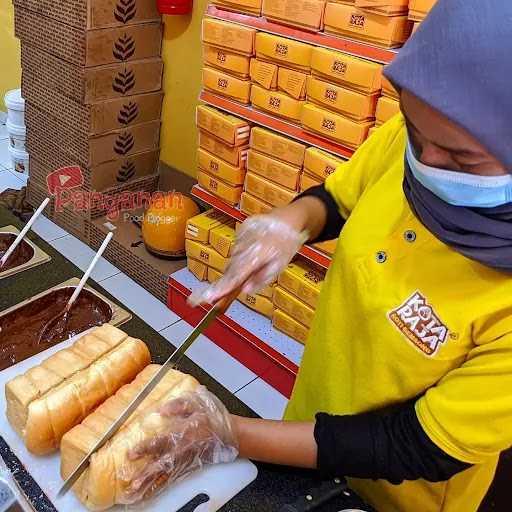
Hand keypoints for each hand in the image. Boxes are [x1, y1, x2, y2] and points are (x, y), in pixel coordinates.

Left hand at [125, 387, 237, 500]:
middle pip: (163, 463)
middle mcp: (185, 449)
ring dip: (152, 483)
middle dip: (147, 473)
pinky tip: (150, 490)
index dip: (148, 447)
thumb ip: (179, 405)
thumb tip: (162, 410)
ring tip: (136, 490)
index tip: (132, 452)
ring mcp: (188, 460)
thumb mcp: (198, 403)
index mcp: (186, 432)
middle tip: (132, 482)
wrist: (232, 434)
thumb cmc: (214, 417)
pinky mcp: (190, 466)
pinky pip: (174, 476)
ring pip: (167, 473)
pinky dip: (161, 484)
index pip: (163, 441)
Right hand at [189, 211, 308, 305]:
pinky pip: (236, 247)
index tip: (207, 297)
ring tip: (255, 261)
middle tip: (225, 287)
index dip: (221, 288)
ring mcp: (242, 235)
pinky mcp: (240, 229)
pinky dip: (242, 253)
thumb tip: (245, 290)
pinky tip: (254, 250)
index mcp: (259, 255)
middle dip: (229, 280)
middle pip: (231, 268)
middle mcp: (247, 244)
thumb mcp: (280, 266)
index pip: (235, 276)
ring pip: (233, 258)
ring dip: (239, 265)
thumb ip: (262, 279)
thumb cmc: (286, 243)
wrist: (286, 219)